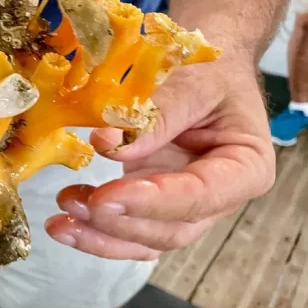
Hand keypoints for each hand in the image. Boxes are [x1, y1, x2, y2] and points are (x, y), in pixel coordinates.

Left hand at [45, 57, 275, 259]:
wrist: (206, 67)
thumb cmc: (210, 69)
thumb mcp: (192, 83)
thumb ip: (157, 116)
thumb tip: (108, 145)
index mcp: (245, 168)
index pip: (200, 197)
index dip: (152, 202)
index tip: (107, 197)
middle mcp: (217, 197)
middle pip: (171, 229)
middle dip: (119, 223)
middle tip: (75, 204)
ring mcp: (182, 204)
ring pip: (145, 239)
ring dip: (101, 235)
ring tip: (61, 221)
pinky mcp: (152, 202)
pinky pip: (127, 229)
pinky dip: (95, 231)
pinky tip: (66, 222)